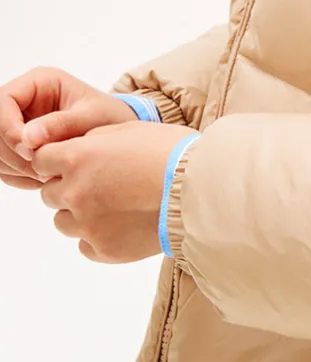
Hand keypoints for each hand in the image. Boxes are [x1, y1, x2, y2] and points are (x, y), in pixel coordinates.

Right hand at [0, 67, 138, 190]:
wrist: (117, 132)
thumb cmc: (108, 117)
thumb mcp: (92, 117)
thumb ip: (62, 124)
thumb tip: (27, 137)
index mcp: (39, 82)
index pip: (3, 101)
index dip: (8, 127)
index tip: (29, 150)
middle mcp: (23, 101)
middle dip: (12, 153)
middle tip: (42, 169)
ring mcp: (16, 124)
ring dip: (15, 167)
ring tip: (47, 175)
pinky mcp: (16, 146)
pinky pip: (3, 165)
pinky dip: (19, 176)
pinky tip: (43, 178)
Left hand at [32, 121, 196, 262]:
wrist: (199, 188)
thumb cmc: (170, 152)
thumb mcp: (130, 129)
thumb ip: (94, 139)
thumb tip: (76, 150)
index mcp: (78, 157)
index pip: (41, 160)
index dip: (57, 160)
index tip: (74, 162)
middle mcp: (75, 192)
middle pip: (50, 194)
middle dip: (69, 187)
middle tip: (103, 182)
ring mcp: (86, 224)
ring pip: (63, 221)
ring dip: (80, 212)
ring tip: (116, 203)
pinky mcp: (101, 249)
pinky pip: (85, 244)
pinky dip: (98, 234)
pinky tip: (124, 222)